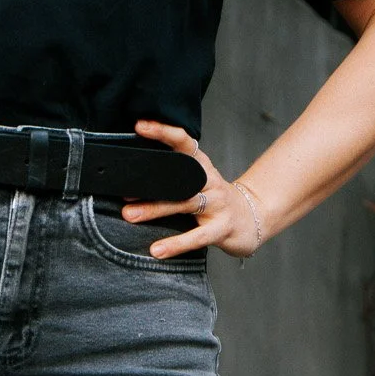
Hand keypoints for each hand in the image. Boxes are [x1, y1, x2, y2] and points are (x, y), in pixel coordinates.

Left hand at [123, 120, 263, 260]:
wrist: (251, 219)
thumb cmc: (215, 200)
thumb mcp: (198, 182)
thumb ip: (176, 177)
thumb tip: (135, 176)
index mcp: (202, 165)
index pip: (183, 142)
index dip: (163, 132)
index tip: (140, 126)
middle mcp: (210, 180)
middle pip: (179, 176)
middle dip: (150, 181)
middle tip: (123, 187)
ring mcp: (218, 203)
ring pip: (184, 203)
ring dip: (154, 209)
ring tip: (130, 215)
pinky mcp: (222, 228)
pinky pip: (197, 236)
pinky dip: (176, 244)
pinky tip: (157, 250)